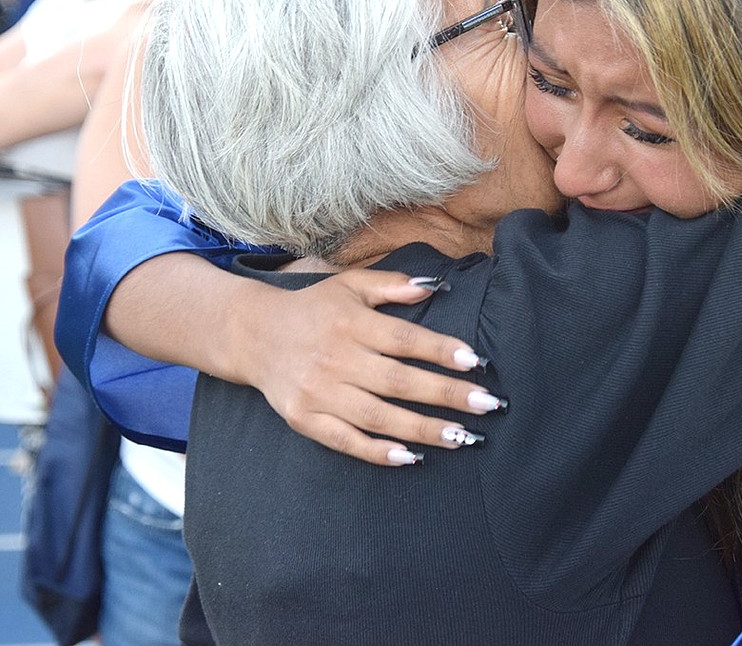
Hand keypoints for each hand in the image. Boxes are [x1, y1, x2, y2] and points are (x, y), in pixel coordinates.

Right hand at [234, 269, 503, 465]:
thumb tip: (435, 287)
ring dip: (422, 429)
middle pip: (398, 381)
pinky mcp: (304, 419)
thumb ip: (392, 285)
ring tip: (461, 437)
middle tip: (487, 405)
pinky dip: (376, 452)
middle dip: (446, 395)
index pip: (404, 339)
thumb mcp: (350, 285)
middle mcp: (335, 358)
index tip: (476, 362)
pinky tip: (410, 457)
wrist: (253, 334)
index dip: (441, 351)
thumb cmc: (314, 308)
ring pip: (377, 416)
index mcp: (351, 323)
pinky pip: (344, 440)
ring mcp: (318, 392)